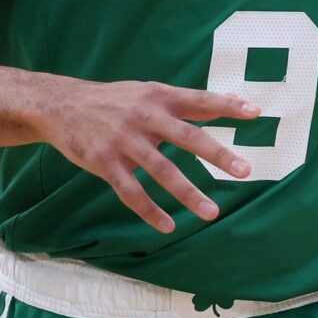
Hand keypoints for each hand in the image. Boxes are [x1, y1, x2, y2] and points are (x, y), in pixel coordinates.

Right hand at [36, 79, 259, 232]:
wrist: (62, 105)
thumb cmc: (116, 100)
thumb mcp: (150, 92)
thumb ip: (189, 101)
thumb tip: (234, 103)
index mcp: (159, 96)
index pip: (200, 100)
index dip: (227, 106)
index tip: (255, 114)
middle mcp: (144, 117)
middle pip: (187, 137)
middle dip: (218, 155)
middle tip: (245, 171)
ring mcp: (124, 142)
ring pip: (162, 171)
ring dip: (189, 194)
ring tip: (212, 212)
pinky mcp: (105, 163)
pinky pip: (132, 193)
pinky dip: (150, 211)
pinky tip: (169, 226)